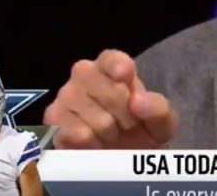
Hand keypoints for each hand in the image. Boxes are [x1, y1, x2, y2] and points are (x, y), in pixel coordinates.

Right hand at [44, 50, 178, 148]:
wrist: (120, 156)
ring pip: (97, 118)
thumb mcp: (162, 121)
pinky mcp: (54, 121)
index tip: (126, 77)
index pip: (111, 59)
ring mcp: (66, 96)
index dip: (118, 67)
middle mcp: (84, 74)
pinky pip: (78, 134)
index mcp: (111, 66)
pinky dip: (93, 144)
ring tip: (111, 134)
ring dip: (110, 133)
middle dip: (126, 115)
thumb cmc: (141, 130)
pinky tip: (95, 143)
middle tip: (127, 124)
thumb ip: (157, 108)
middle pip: (109, 92)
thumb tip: (137, 101)